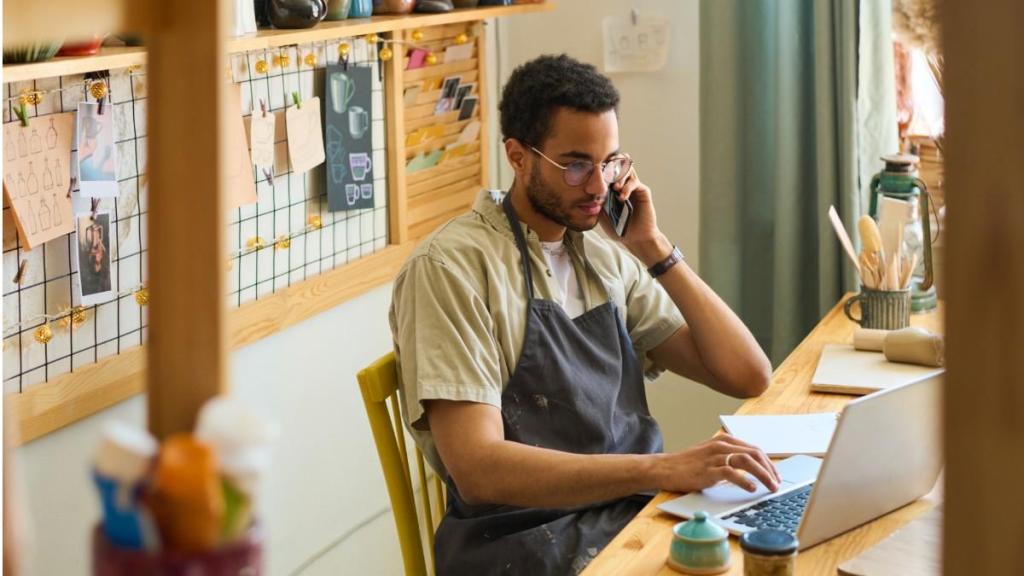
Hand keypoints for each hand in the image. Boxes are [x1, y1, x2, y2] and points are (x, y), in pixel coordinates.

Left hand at [597, 160, 672, 266]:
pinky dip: (627, 188)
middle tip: (604, 175)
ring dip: (619, 175)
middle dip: (610, 167)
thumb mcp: (602, 214)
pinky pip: (634, 183)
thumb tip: (587, 190)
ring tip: (614, 187)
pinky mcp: (642, 191)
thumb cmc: (618, 227)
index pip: (605, 170)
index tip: (592, 171)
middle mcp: (622, 183)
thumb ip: (597, 202)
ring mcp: (632, 186)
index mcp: (610, 187)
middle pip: (617, 164)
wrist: (635, 238)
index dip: (600, 168)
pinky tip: (622, 197)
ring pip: (627, 169)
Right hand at [653, 434, 781, 493]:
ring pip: (747, 461)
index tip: (776, 476)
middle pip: (755, 454)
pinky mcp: (708, 469)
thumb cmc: (687, 465)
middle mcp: (721, 446)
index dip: (769, 463)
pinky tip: (752, 488)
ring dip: (763, 475)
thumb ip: (729, 458)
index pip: (754, 449)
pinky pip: (732, 472)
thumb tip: (751, 470)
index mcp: (724, 441)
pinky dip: (745, 480)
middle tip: (777, 484)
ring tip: (771, 487)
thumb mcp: (711, 456)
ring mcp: (715, 457)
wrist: (665, 468)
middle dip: (770, 469)